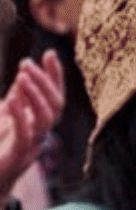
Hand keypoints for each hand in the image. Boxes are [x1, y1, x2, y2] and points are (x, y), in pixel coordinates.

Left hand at [0, 50, 64, 194]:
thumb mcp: (6, 117)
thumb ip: (17, 99)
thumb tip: (24, 76)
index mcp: (40, 123)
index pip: (56, 97)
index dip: (55, 76)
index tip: (49, 54)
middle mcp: (42, 133)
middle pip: (55, 106)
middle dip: (44, 82)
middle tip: (26, 63)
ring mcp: (33, 145)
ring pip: (46, 118)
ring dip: (35, 95)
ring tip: (21, 76)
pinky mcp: (19, 156)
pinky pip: (25, 133)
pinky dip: (19, 115)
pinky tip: (11, 99)